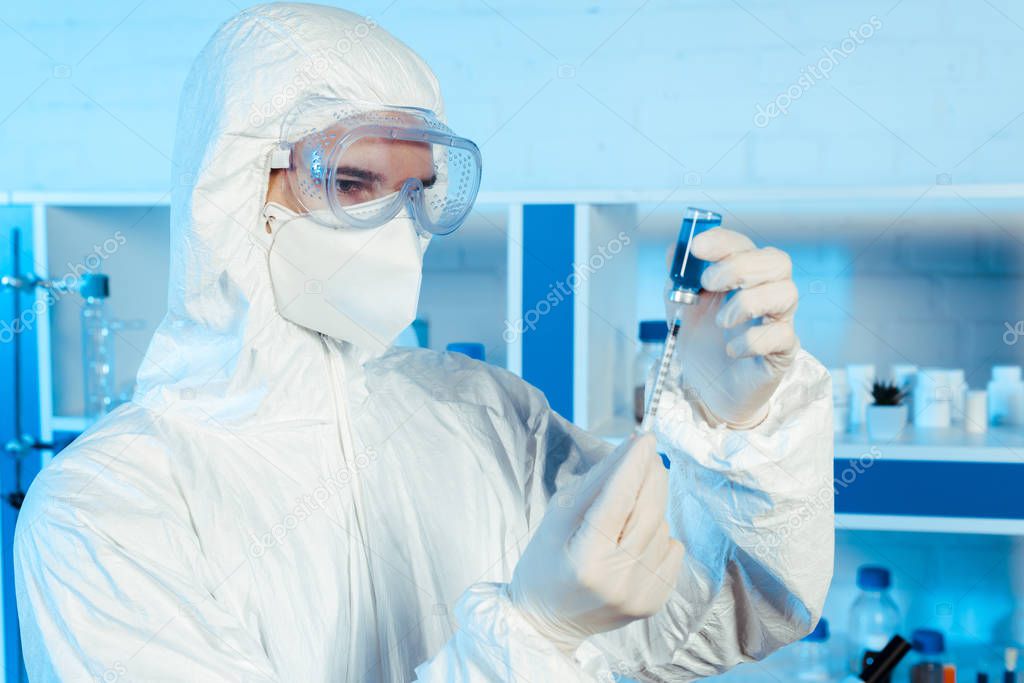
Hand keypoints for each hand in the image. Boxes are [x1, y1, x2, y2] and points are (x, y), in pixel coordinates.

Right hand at [509, 434, 683, 654]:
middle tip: (648, 453)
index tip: (645, 437)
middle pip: (648, 512)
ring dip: (652, 504)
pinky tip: (637, 534)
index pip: (618, 500)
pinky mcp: (655, 602)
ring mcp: (641, 594)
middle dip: (651, 475)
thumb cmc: (545, 565)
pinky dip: (659, 533)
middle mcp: (619, 579)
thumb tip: (628, 450)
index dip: (633, 465)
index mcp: (587, 559)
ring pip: (662, 528)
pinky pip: (672, 550)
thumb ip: (594, 484)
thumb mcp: (556, 519)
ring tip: (631, 499)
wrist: (549, 623)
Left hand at [668, 228, 798, 428]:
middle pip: (777, 261)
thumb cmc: (702, 343)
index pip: (744, 245)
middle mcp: (766, 292)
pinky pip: (783, 336)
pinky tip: (731, 350)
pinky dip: (753, 340)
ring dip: (748, 303)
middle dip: (739, 266)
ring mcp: (778, 321)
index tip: (696, 248)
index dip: (723, 241)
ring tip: (722, 322)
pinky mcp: (783, 351)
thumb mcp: (681, 307)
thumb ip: (679, 279)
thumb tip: (674, 250)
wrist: (708, 390)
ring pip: (787, 293)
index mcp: (742, 276)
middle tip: (708, 284)